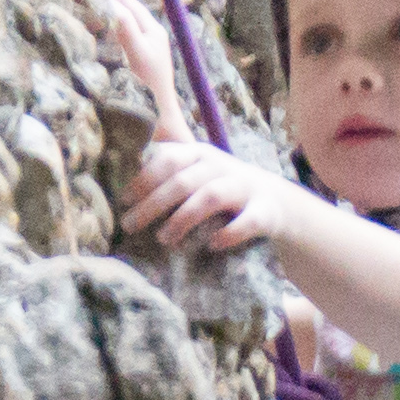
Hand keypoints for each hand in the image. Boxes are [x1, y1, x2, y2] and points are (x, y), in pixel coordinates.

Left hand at [121, 132, 303, 252]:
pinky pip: (248, 221)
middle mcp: (221, 166)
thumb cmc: (222, 189)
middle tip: (129, 226)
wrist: (277, 202)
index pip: (168, 159)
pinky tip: (211, 245)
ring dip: (183, 218)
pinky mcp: (265, 211)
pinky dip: (229, 233)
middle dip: (153, 203)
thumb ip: (166, 174)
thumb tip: (122, 189)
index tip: (123, 201)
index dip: (144, 179)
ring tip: (164, 239)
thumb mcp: (195, 174)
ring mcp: (245, 186)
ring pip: (210, 197)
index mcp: (199, 154)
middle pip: (183, 181)